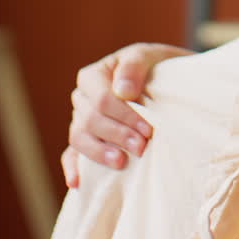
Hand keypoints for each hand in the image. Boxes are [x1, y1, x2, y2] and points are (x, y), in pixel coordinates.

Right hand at [61, 42, 193, 187]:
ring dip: (99, 153)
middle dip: (118, 135)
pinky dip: (72, 168)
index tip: (148, 129)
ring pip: (79, 138)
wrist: (167, 81)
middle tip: (142, 146)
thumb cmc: (156, 67)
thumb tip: (122, 91)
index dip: (124, 115)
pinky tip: (77, 182)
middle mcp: (82, 99)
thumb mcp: (149, 56)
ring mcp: (81, 120)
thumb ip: (134, 67)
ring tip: (121, 162)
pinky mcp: (87, 139)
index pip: (101, 99)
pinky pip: (71, 154)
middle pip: (90, 121)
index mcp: (93, 76)